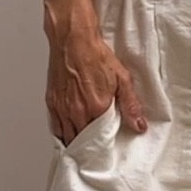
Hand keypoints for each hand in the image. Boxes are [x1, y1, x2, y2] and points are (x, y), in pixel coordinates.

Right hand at [45, 30, 147, 144]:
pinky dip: (62, 134)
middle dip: (90, 147)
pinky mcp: (52, 102)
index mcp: (95, 107)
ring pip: (68, 137)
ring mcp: (62, 108)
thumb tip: (139, 125)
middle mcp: (76, 111)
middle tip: (97, 151)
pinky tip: (68, 135)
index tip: (109, 149)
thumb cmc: (95, 55)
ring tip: (84, 147)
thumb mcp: (121, 78)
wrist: (73, 40)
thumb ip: (130, 105)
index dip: (105, 146)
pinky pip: (56, 128)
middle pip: (83, 141)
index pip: (101, 139)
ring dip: (76, 143)